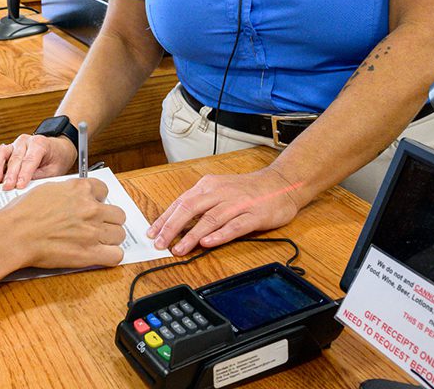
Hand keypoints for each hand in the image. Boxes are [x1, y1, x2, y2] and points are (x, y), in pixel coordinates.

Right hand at [0, 133, 76, 189]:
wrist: (58, 148)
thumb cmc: (57, 159)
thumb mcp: (55, 170)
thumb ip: (40, 177)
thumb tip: (24, 186)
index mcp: (40, 143)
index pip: (30, 160)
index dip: (24, 174)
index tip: (19, 186)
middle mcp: (25, 141)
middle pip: (15, 158)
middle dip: (10, 174)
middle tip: (7, 187)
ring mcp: (14, 143)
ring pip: (2, 152)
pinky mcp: (7, 148)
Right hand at [0, 178, 125, 268]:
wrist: (15, 234)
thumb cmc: (23, 213)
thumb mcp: (47, 189)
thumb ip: (67, 192)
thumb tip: (74, 197)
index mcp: (80, 189)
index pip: (104, 190)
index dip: (99, 199)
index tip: (94, 206)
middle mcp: (90, 208)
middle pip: (117, 214)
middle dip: (109, 220)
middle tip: (98, 226)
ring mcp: (92, 231)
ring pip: (119, 234)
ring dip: (110, 238)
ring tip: (98, 242)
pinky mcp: (89, 253)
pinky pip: (115, 255)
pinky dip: (110, 256)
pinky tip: (100, 255)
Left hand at [146, 168, 301, 255]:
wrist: (281, 184)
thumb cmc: (247, 190)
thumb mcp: (220, 190)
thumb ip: (201, 204)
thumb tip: (176, 222)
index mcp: (209, 185)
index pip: (181, 202)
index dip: (165, 218)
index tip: (152, 233)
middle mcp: (220, 192)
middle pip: (190, 209)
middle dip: (172, 227)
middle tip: (160, 243)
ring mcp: (237, 203)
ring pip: (210, 219)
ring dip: (192, 235)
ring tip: (179, 249)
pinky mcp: (254, 215)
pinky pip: (235, 226)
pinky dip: (220, 235)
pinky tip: (208, 243)